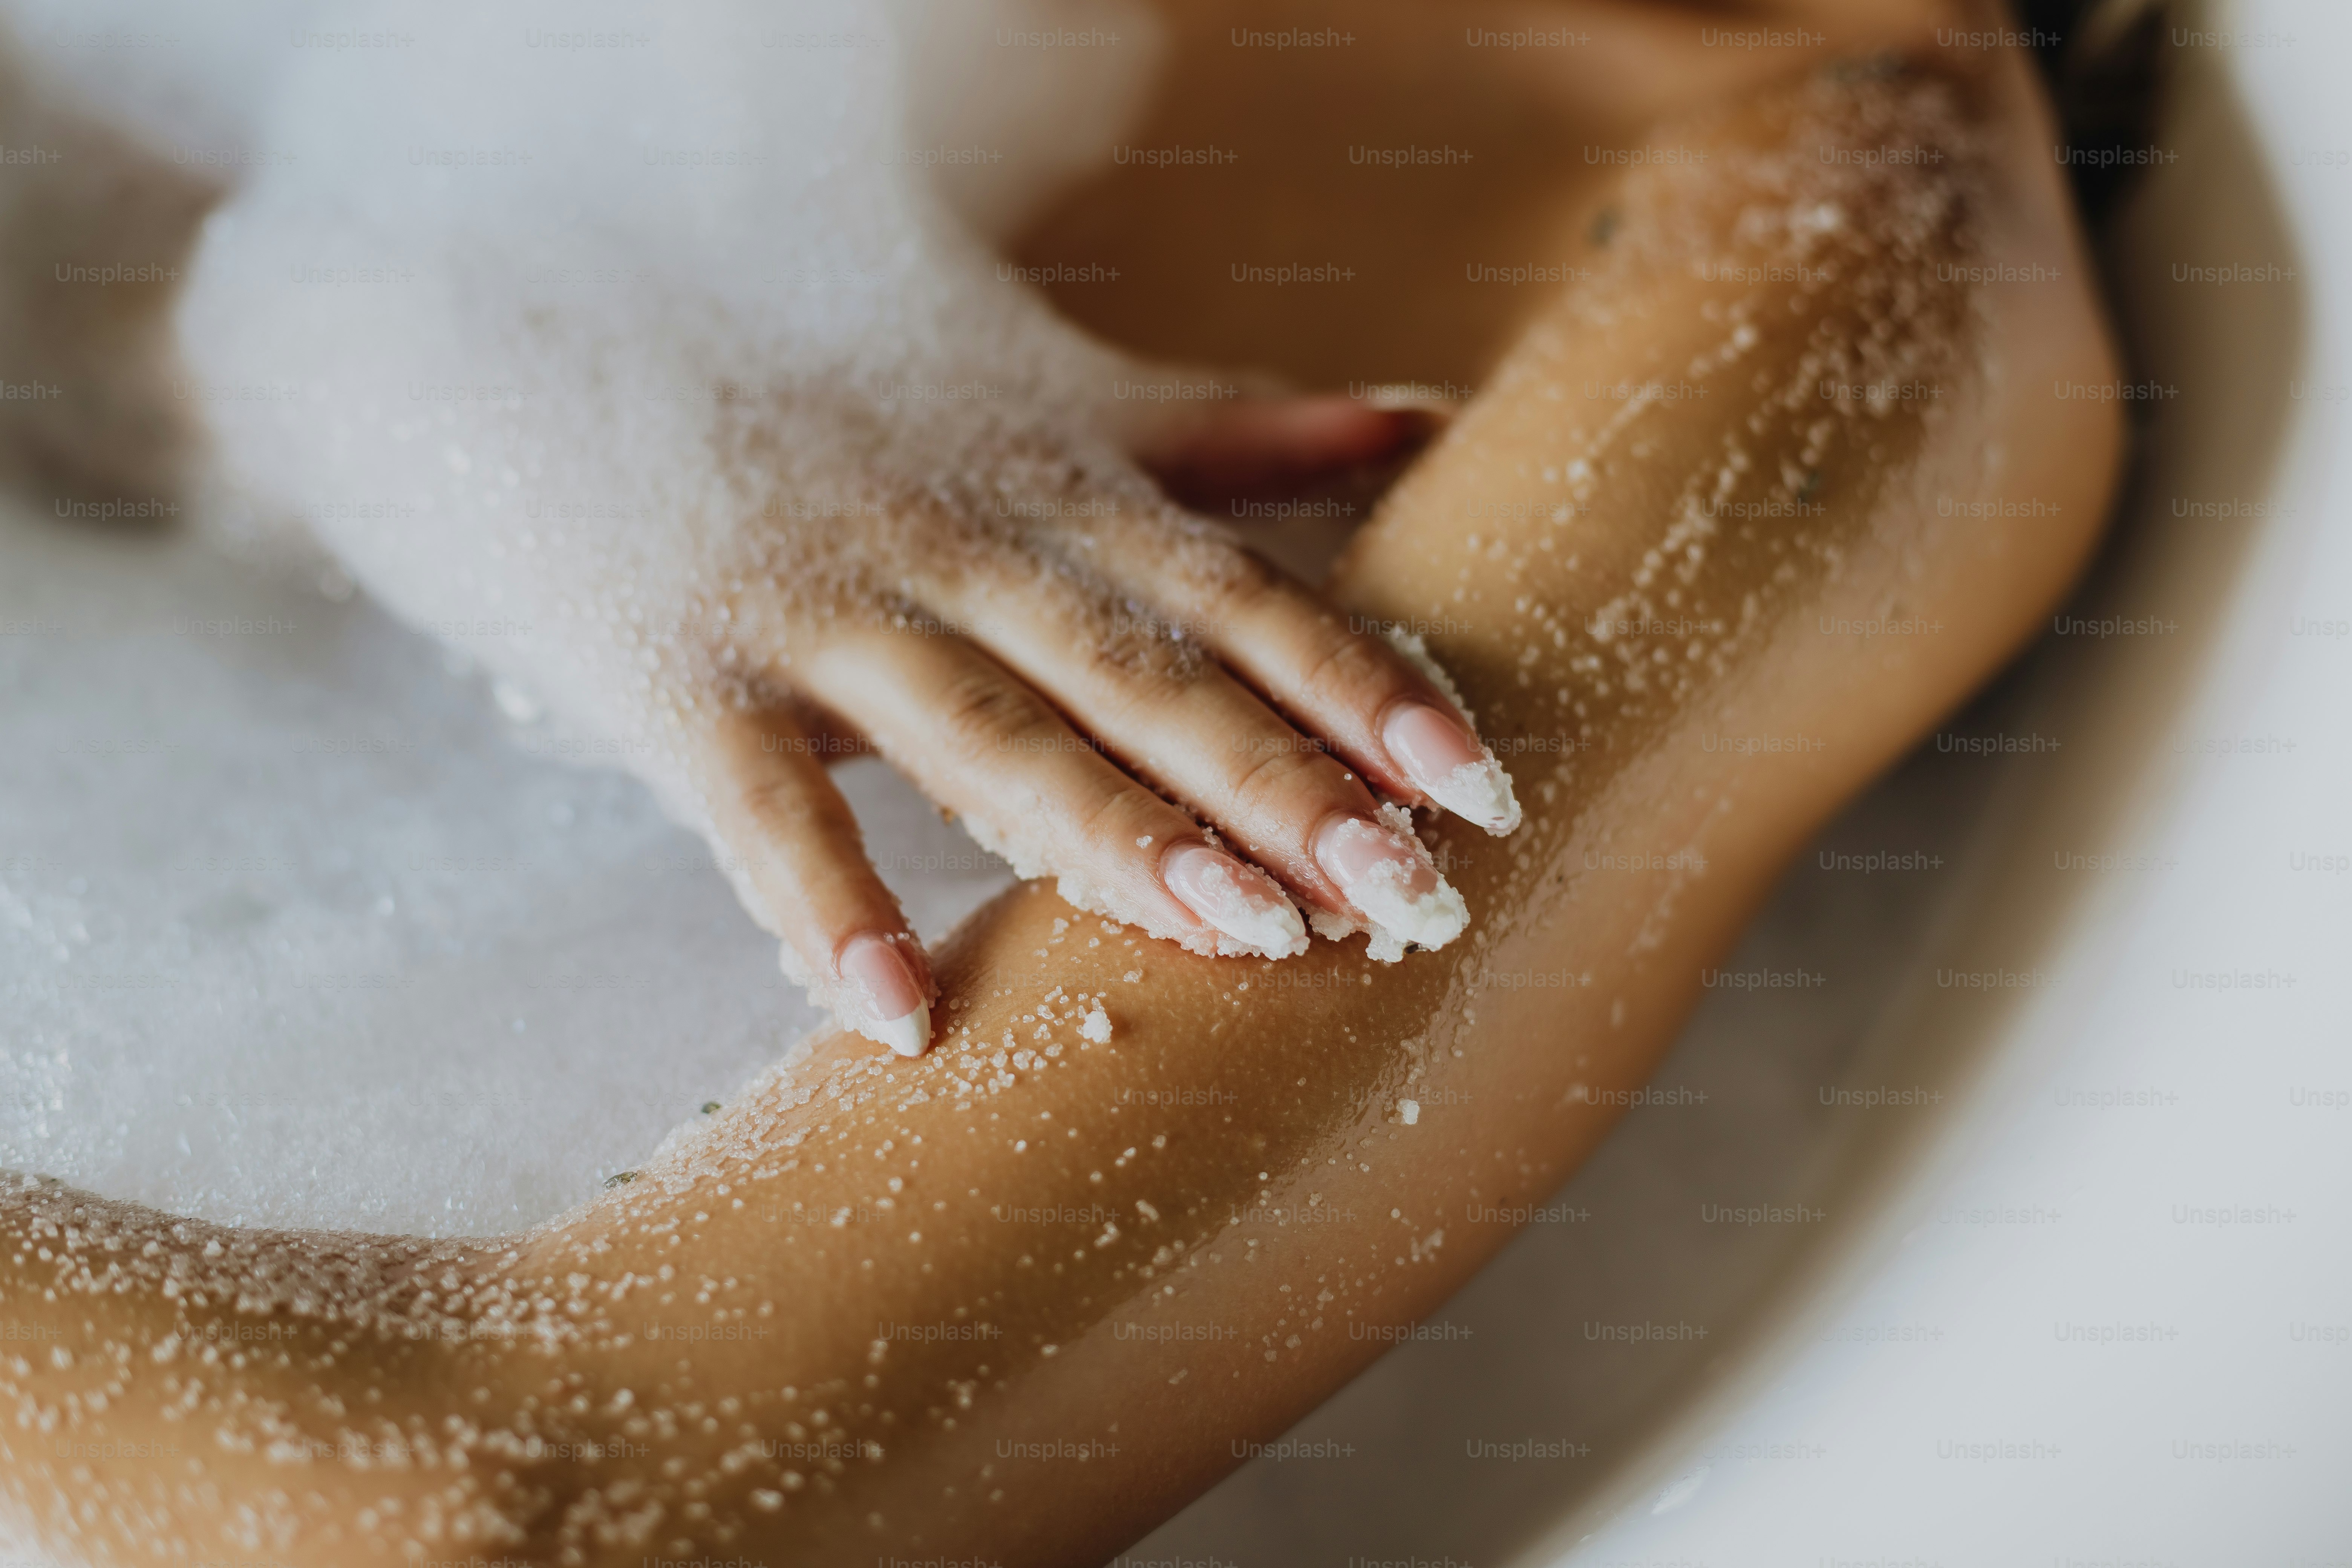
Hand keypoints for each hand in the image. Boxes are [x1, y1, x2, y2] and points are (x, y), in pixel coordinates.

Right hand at [680, 394, 1518, 1056]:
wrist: (552, 324)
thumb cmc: (833, 383)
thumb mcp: (1044, 392)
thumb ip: (1226, 427)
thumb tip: (1417, 416)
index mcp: (1055, 486)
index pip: (1236, 595)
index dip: (1360, 687)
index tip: (1480, 786)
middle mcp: (959, 543)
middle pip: (1144, 674)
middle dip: (1284, 785)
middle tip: (1412, 895)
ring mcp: (822, 607)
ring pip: (991, 731)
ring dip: (1116, 837)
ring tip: (1245, 939)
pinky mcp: (685, 672)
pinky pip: (765, 805)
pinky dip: (827, 906)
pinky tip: (898, 1017)